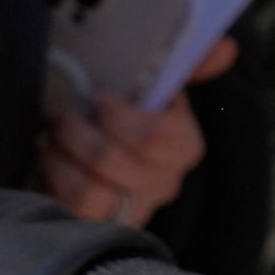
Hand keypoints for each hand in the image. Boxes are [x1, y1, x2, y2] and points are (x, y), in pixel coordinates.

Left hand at [37, 36, 234, 226]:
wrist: (109, 160)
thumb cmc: (136, 115)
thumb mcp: (160, 86)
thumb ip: (189, 63)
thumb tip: (226, 48)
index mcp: (185, 146)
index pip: (155, 138)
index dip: (118, 117)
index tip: (96, 97)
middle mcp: (164, 183)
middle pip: (114, 162)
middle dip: (78, 132)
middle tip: (60, 113)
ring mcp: (133, 210)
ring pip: (91, 192)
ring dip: (63, 158)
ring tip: (50, 136)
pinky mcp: (99, 227)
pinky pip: (71, 210)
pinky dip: (54, 179)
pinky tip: (48, 156)